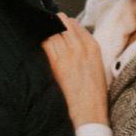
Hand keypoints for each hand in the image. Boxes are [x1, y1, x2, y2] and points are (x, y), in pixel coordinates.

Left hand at [41, 14, 109, 128]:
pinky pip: (46, 44)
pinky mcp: (57, 64)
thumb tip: (69, 40)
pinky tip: (39, 45)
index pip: (76, 25)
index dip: (64, 24)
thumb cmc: (93, 93)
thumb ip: (85, 50)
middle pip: (63, 24)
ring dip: (46, 32)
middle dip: (53, 24)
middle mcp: (81, 48)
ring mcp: (69, 55)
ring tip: (41, 34)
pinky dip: (42, 42)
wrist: (89, 111)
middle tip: (45, 26)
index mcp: (93, 47)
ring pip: (53, 32)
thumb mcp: (96, 66)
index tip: (57, 25)